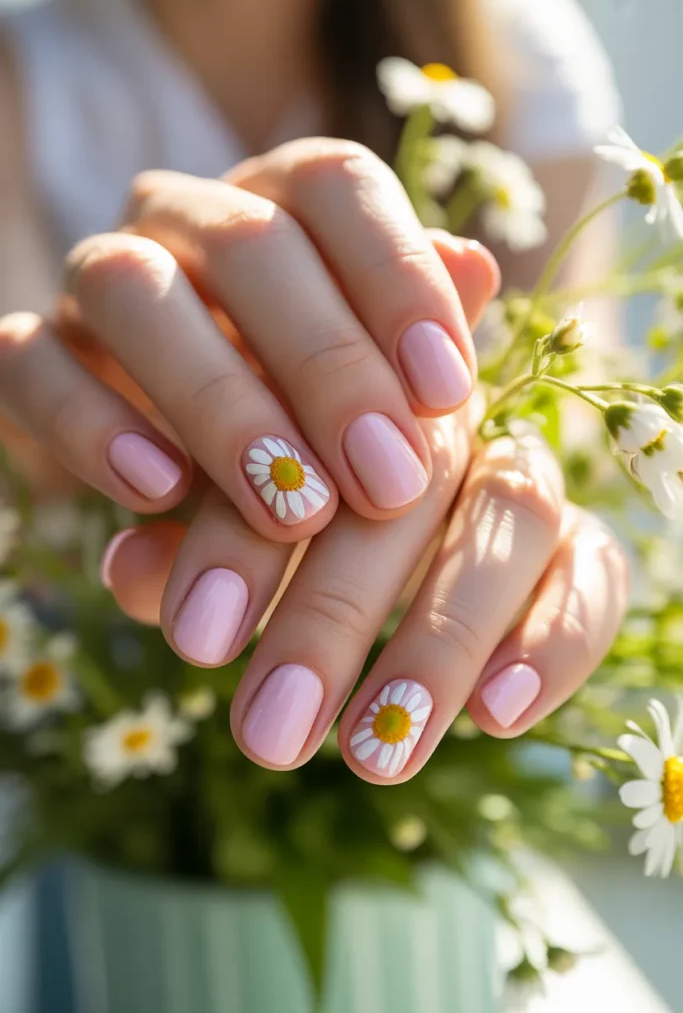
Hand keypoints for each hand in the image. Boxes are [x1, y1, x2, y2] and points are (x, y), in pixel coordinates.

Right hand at [0, 139, 496, 541]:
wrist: (196, 461)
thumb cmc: (315, 417)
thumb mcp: (382, 387)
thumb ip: (418, 332)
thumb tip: (476, 268)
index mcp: (280, 206)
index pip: (335, 186)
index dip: (397, 277)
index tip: (448, 391)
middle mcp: (185, 222)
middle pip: (248, 241)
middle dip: (326, 366)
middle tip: (386, 482)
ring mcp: (100, 283)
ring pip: (130, 288)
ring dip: (218, 402)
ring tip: (291, 507)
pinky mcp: (33, 355)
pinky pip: (31, 364)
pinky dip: (91, 426)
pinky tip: (160, 494)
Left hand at [102, 393, 627, 782]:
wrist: (358, 510)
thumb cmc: (268, 521)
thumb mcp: (211, 534)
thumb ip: (178, 541)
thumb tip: (129, 566)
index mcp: (344, 390)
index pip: (300, 439)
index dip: (244, 540)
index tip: (195, 642)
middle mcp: (444, 413)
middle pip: (406, 482)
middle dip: (333, 614)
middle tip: (268, 734)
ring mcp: (520, 468)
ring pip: (511, 516)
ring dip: (441, 639)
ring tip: (371, 754)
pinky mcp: (585, 536)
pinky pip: (597, 570)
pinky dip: (554, 640)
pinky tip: (494, 718)